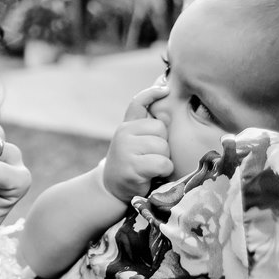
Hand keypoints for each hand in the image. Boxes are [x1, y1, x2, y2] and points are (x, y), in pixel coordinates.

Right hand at [103, 85, 173, 202]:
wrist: (111, 189)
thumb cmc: (131, 165)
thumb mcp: (136, 143)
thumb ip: (149, 128)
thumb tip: (167, 113)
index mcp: (126, 126)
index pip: (138, 102)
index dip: (152, 93)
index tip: (166, 89)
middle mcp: (123, 133)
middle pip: (160, 129)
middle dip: (163, 144)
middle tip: (151, 157)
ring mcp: (126, 149)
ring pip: (163, 146)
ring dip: (164, 160)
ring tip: (151, 168)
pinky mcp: (131, 167)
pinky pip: (162, 163)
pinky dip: (163, 171)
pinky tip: (153, 175)